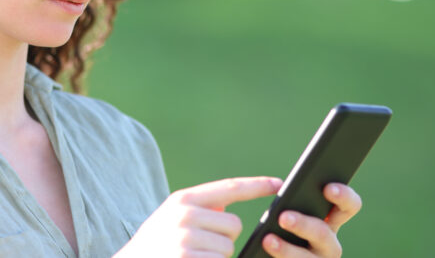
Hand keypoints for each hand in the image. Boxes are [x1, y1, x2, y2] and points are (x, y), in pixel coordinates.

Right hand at [114, 176, 282, 257]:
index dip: (257, 185)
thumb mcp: (172, 218)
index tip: (278, 184)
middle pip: (234, 224)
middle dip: (225, 238)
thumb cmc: (156, 244)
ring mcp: (185, 239)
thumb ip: (200, 208)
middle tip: (201, 246)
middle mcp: (185, 215)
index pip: (229, 187)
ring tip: (193, 257)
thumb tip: (231, 207)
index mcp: (183, 199)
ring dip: (218, 257)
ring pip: (229, 247)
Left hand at [261, 183, 361, 257]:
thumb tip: (279, 185)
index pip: (348, 206)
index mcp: (329, 220)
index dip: (343, 196)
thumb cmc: (276, 228)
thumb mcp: (281, 210)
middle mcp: (329, 243)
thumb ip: (284, 196)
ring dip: (288, 249)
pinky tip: (267, 247)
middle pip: (323, 234)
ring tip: (268, 239)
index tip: (327, 188)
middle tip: (283, 218)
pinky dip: (282, 256)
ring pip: (308, 257)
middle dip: (304, 226)